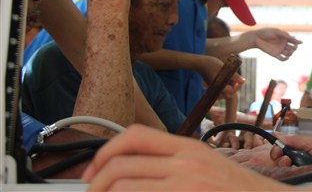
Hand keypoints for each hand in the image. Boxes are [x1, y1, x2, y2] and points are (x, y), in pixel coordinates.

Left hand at [82, 125, 285, 190]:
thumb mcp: (207, 167)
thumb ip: (175, 163)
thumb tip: (135, 169)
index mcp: (189, 147)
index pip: (135, 135)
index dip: (106, 151)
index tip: (94, 171)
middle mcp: (186, 163)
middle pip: (121, 163)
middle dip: (95, 182)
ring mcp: (186, 185)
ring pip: (123, 185)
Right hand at [198, 57, 244, 100]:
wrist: (199, 63)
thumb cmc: (211, 64)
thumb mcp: (224, 69)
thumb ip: (234, 76)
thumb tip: (243, 80)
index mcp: (218, 87)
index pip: (231, 92)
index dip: (237, 86)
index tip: (241, 80)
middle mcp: (216, 90)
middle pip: (229, 93)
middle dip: (236, 86)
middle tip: (241, 79)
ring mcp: (215, 88)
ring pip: (227, 91)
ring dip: (232, 84)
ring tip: (235, 76)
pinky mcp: (214, 86)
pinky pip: (223, 88)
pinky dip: (228, 83)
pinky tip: (230, 76)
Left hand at [250, 28, 301, 60]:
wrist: (256, 37)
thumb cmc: (266, 32)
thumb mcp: (277, 32)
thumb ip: (285, 35)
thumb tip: (295, 39)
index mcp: (284, 37)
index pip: (294, 40)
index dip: (297, 42)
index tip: (297, 43)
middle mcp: (283, 44)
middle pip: (293, 48)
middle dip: (294, 48)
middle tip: (293, 47)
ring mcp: (279, 49)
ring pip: (289, 53)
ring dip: (291, 53)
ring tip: (289, 51)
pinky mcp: (275, 54)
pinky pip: (282, 59)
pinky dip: (286, 59)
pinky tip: (286, 57)